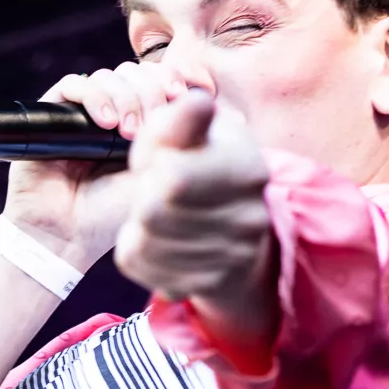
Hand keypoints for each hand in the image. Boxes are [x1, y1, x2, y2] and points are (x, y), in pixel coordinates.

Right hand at [3, 61, 190, 268]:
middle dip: (150, 91)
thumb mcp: (159, 176)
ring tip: (127, 133)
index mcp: (143, 124)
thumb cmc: (114, 214)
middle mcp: (114, 113)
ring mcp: (84, 113)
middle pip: (137, 72)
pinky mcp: (54, 115)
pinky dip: (93, 96)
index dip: (172, 80)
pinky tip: (104, 123)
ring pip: (110, 75)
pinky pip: (74, 84)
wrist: (67, 235)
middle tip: (152, 125)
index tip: (182, 97)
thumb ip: (180, 139)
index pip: (161, 79)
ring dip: (125, 96)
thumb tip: (205, 101)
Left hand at [115, 91, 279, 354]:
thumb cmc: (203, 167)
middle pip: (152, 212)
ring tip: (157, 212)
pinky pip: (141, 267)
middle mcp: (250, 218)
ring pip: (145, 242)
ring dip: (138, 224)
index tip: (161, 161)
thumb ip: (182, 117)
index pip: (172, 177)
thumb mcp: (195, 132)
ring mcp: (231, 258)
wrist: (233, 228)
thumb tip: (197, 103)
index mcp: (249, 170)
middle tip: (153, 189)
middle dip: (142, 194)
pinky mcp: (206, 285)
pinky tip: (156, 237)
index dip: (151, 164)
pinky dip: (137, 249)